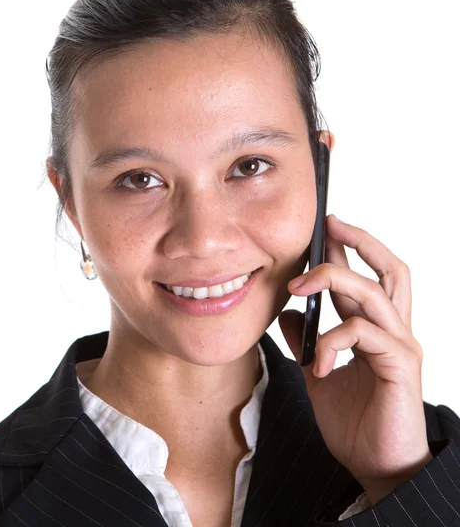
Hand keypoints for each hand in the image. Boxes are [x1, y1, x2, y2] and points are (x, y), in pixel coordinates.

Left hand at [278, 214, 431, 503]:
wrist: (376, 466)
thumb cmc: (353, 420)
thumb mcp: (319, 372)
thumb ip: (307, 341)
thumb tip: (289, 313)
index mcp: (373, 329)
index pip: (366, 276)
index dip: (349, 248)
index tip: (323, 226)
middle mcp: (392, 330)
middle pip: (389, 269)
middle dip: (360, 241)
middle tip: (329, 224)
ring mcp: (399, 346)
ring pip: (374, 292)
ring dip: (334, 280)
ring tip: (298, 286)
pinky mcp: (400, 366)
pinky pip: (365, 334)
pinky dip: (333, 339)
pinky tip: (318, 362)